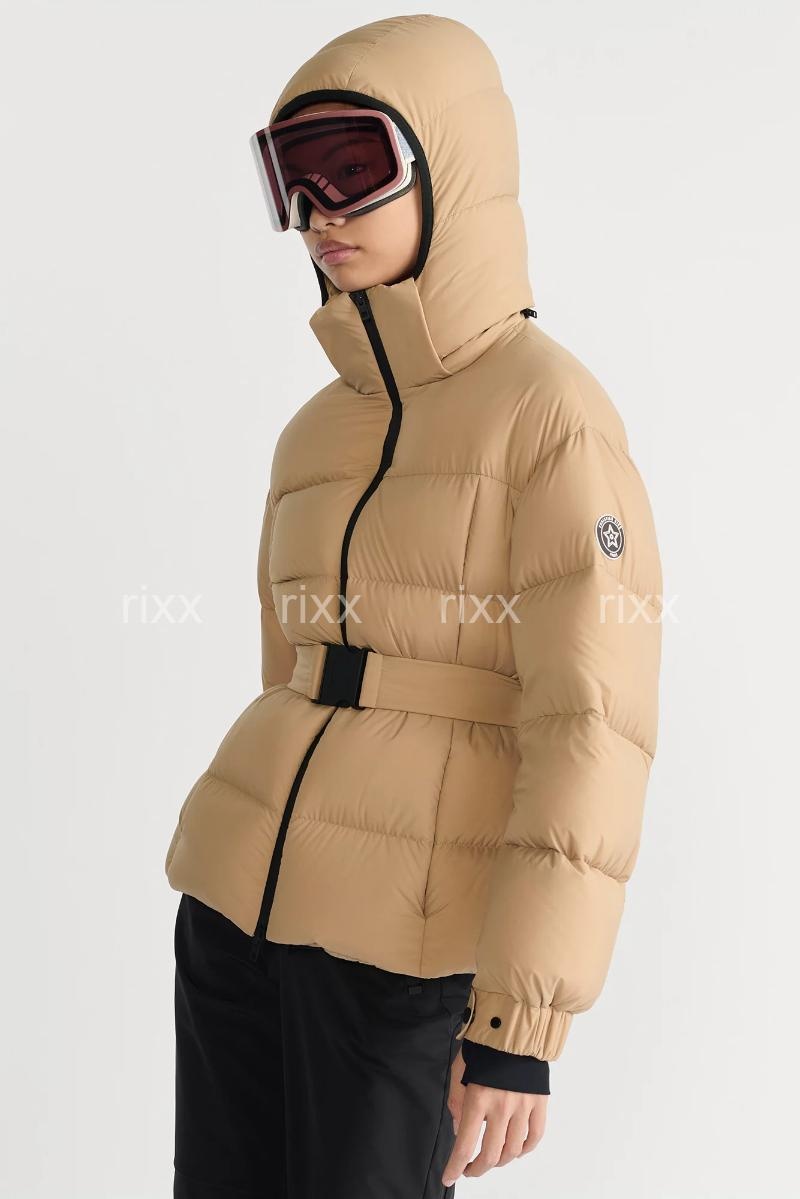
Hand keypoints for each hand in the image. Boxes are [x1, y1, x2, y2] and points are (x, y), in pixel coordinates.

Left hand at [442, 1048, 547, 1185]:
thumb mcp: (459, 1070)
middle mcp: (502, 1106)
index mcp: (478, 1098)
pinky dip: (524, 1150)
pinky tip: (515, 1149)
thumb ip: (457, 1102)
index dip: (455, 1167)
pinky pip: (534, 1137)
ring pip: (513, 1151)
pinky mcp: (540, 1103)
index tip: (449, 1177)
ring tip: (491, 1158)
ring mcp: (523, 1106)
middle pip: (491, 1155)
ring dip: (500, 1161)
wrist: (514, 1026)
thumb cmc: (484, 1047)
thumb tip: (460, 1130)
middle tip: (470, 1170)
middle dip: (477, 1169)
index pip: (466, 1145)